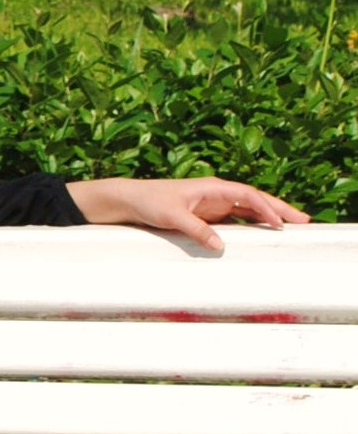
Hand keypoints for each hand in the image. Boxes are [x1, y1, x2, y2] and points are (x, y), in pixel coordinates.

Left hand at [66, 177, 309, 253]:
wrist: (131, 200)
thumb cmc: (150, 202)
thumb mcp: (172, 217)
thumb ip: (196, 230)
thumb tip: (220, 245)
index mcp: (212, 187)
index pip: (247, 194)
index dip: (265, 207)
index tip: (279, 221)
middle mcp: (217, 193)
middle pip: (255, 200)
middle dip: (279, 210)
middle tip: (303, 221)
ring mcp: (214, 205)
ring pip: (249, 210)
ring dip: (270, 217)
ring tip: (292, 228)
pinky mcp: (208, 216)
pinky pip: (236, 220)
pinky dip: (253, 224)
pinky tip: (265, 234)